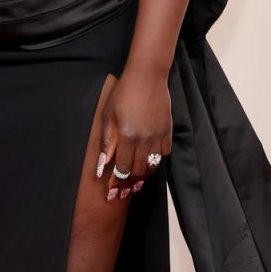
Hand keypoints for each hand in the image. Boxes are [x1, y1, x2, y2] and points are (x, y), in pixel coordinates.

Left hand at [95, 66, 171, 199]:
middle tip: (122, 194)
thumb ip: (107, 143)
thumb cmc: (124, 94)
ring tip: (134, 185)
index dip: (117, 183)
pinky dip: (156, 162)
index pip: (123, 168)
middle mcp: (145, 139)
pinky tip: (149, 165)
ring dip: (143, 177)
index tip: (111, 194)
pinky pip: (164, 154)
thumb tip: (102, 167)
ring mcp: (159, 135)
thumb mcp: (108, 116)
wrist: (147, 76)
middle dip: (129, 185)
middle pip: (139, 171)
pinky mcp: (168, 131)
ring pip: (152, 165)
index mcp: (128, 136)